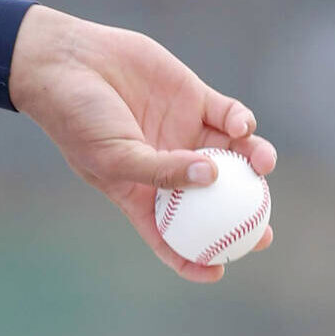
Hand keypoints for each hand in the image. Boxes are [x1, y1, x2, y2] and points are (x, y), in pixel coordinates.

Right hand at [9, 5, 275, 282]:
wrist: (70, 65)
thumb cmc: (79, 122)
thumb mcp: (114, 158)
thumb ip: (161, 171)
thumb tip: (211, 178)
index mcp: (140, 193)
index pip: (169, 235)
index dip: (193, 258)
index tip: (218, 270)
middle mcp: (166, 166)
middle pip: (213, 201)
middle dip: (242, 219)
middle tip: (264, 232)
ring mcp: (182, 132)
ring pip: (231, 156)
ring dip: (252, 163)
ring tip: (263, 164)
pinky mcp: (193, 98)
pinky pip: (228, 115)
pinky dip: (241, 122)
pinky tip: (241, 126)